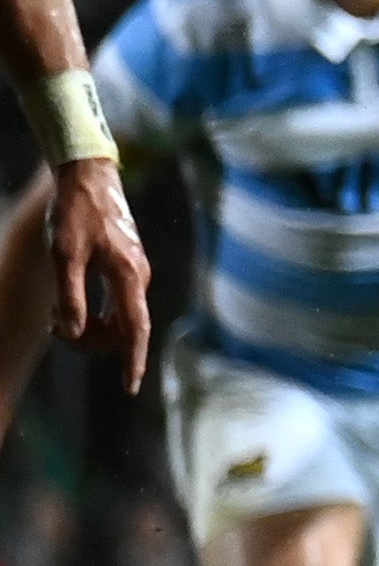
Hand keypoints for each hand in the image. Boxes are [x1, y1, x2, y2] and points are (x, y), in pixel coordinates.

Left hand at [45, 157, 148, 391]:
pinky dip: (94, 314)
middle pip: (124, 330)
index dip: (132, 361)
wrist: (90, 178)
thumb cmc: (75, 213)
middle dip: (91, 341)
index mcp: (128, 276)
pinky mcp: (128, 268)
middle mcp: (139, 278)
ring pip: (119, 319)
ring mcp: (136, 273)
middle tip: (53, 328)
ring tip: (54, 317)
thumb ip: (70, 297)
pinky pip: (116, 306)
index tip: (129, 387)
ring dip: (90, 328)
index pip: (135, 330)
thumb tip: (74, 332)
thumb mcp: (63, 255)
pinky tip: (68, 307)